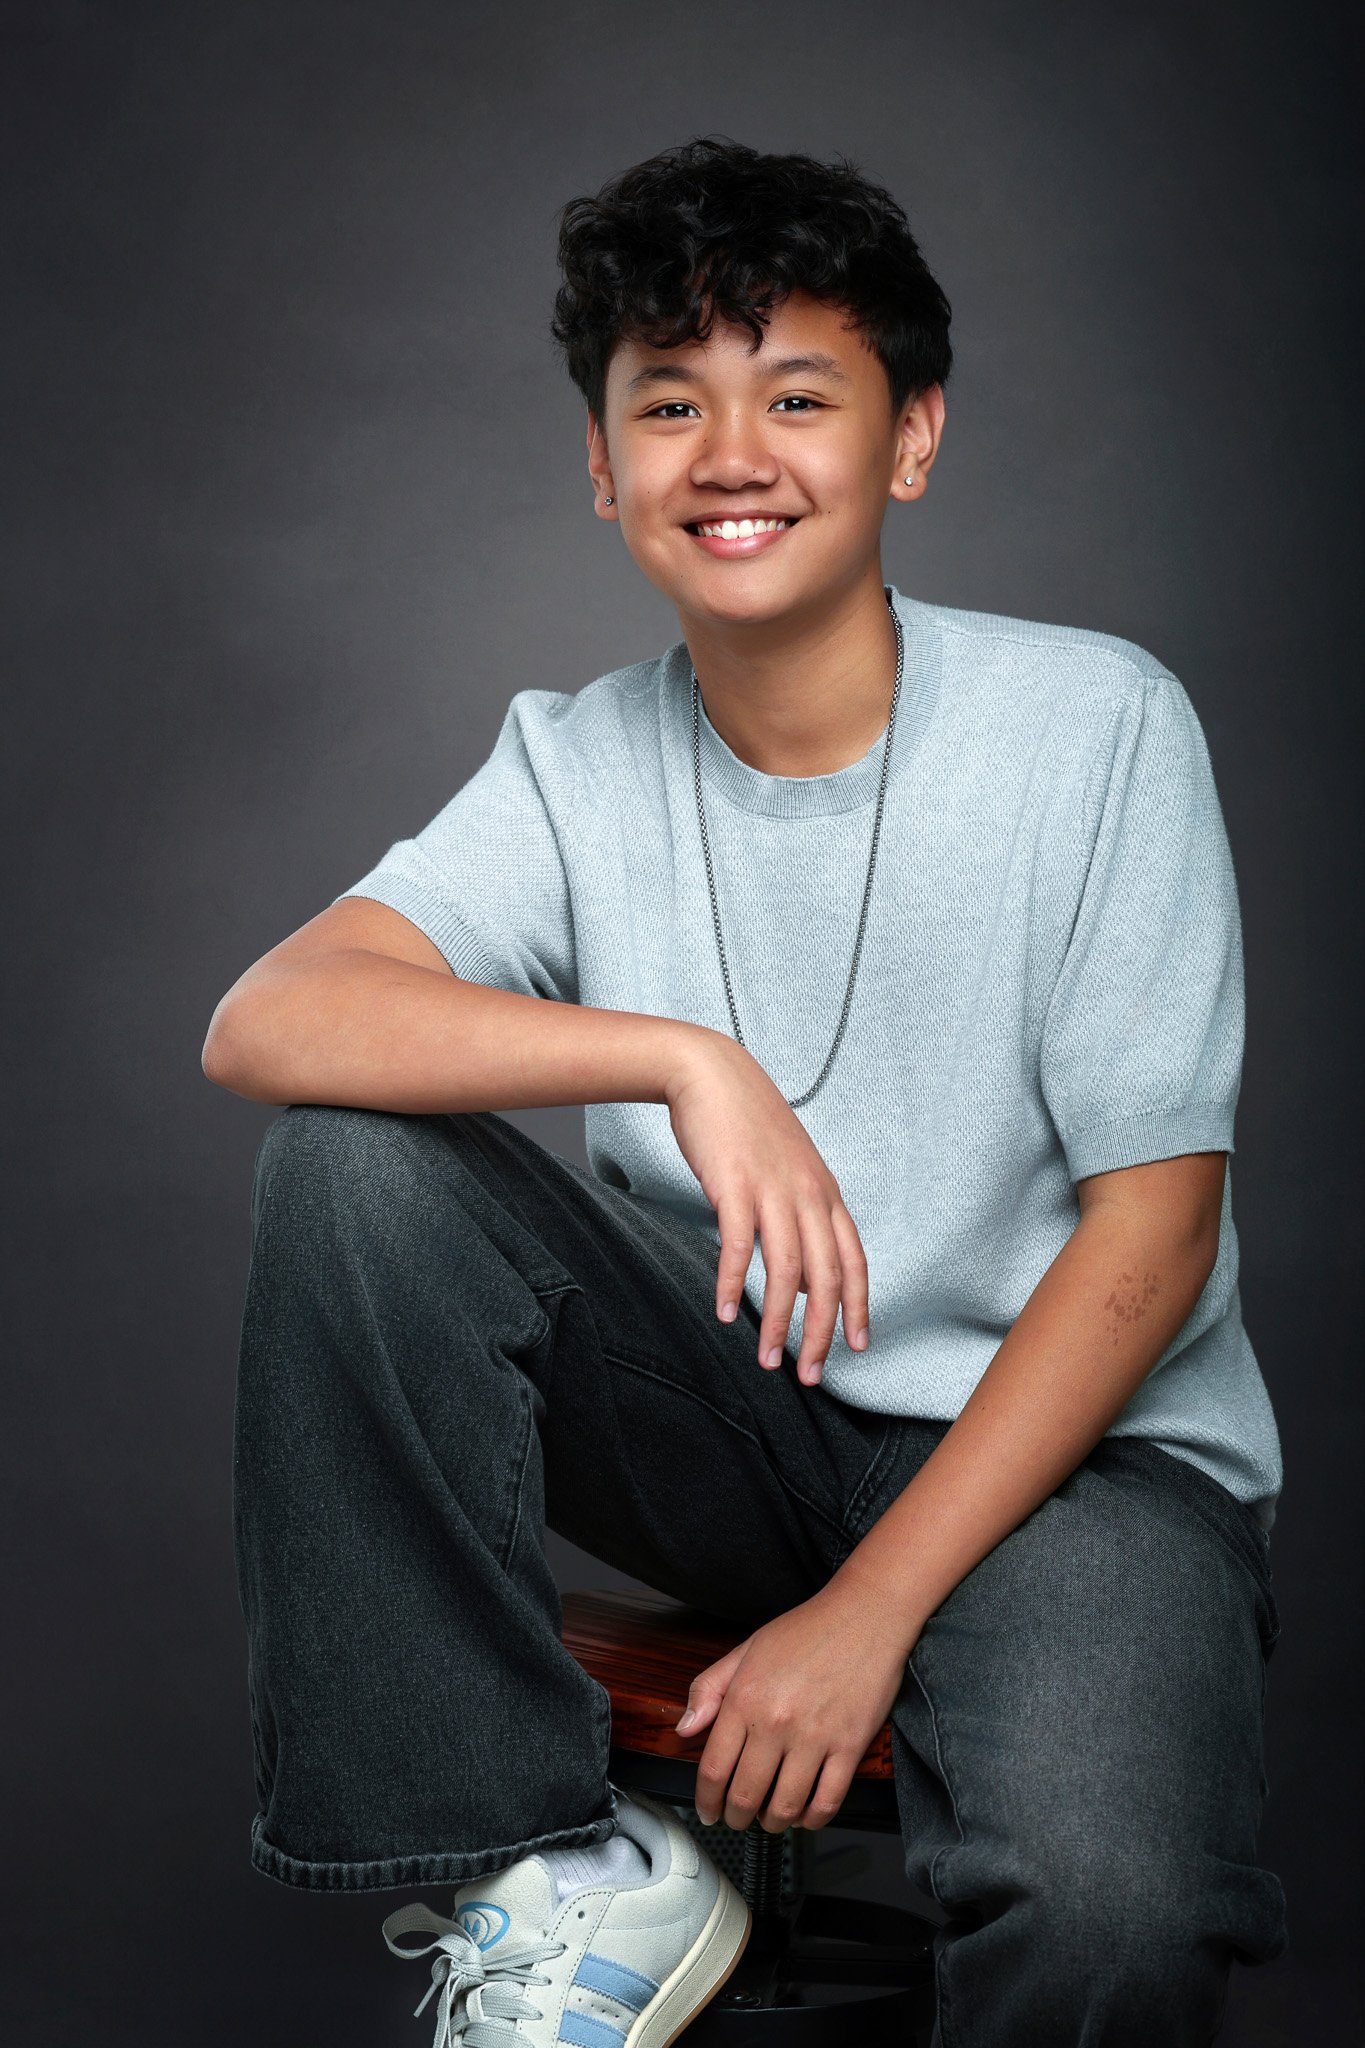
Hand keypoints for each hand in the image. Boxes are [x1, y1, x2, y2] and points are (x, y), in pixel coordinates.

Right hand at [665, 1033, 869, 1384]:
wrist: (711, 1073)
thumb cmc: (746, 1125)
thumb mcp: (787, 1170)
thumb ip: (801, 1219)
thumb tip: (803, 1280)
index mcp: (824, 1193)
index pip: (854, 1261)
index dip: (859, 1308)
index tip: (859, 1347)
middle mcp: (808, 1194)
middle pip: (827, 1278)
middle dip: (822, 1333)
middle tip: (810, 1375)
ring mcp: (772, 1189)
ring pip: (787, 1270)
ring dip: (778, 1322)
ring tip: (767, 1359)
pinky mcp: (734, 1184)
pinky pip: (739, 1246)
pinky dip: (732, 1283)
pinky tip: (724, 1313)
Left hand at [672, 1574, 916, 1830]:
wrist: (865, 1615)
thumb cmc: (806, 1630)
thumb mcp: (746, 1649)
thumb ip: (709, 1689)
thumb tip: (685, 1729)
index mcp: (746, 1698)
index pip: (714, 1768)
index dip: (706, 1800)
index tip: (707, 1810)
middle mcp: (776, 1723)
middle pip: (746, 1795)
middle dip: (735, 1817)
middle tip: (736, 1818)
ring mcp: (815, 1737)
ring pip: (785, 1807)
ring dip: (772, 1824)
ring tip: (769, 1819)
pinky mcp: (850, 1747)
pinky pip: (827, 1802)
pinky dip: (812, 1819)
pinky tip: (804, 1814)